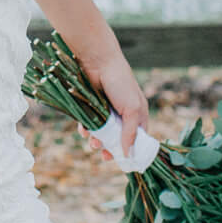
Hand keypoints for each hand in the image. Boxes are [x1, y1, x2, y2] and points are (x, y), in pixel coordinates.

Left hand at [79, 47, 148, 161]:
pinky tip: (84, 130)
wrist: (97, 61)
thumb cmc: (120, 83)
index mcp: (137, 114)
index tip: (123, 161)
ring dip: (97, 141)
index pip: (137, 138)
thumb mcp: (132, 109)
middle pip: (117, 139)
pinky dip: (86, 130)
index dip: (131, 150)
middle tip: (104, 155)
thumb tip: (129, 155)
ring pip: (101, 134)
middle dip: (110, 148)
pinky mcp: (90, 108)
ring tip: (93, 142)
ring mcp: (105, 111)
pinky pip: (88, 124)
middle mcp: (122, 114)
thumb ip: (131, 133)